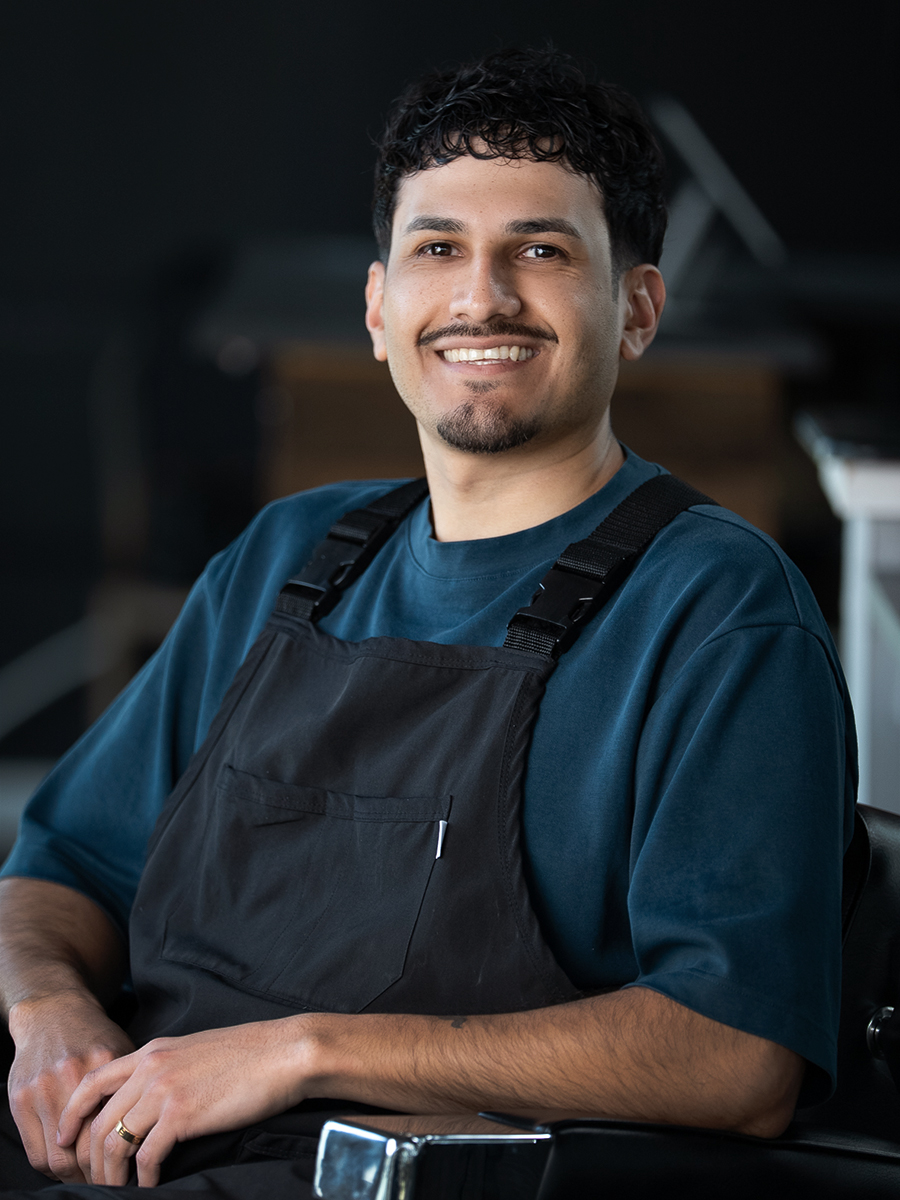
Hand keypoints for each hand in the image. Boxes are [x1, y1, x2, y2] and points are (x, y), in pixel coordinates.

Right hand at [7, 989, 133, 1182]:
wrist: (52, 1013)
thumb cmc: (93, 1036)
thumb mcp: (121, 1050)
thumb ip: (132, 1084)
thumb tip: (155, 1125)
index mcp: (103, 1062)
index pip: (113, 1128)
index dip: (122, 1157)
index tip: (132, 1170)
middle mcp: (71, 1075)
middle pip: (85, 1148)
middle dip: (99, 1172)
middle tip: (111, 1181)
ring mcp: (42, 1088)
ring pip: (57, 1157)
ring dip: (74, 1176)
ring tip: (90, 1178)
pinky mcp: (20, 1098)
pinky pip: (35, 1152)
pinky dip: (51, 1168)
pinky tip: (66, 1168)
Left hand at [57, 1019, 309, 1186]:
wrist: (283, 1053)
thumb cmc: (248, 1055)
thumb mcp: (194, 1052)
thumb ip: (166, 1070)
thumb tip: (150, 1101)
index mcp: (152, 1051)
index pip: (93, 1081)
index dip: (71, 1114)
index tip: (66, 1139)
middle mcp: (150, 1068)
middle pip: (99, 1120)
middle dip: (90, 1157)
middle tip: (94, 1180)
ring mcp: (164, 1091)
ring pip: (116, 1141)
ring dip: (112, 1173)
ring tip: (117, 1189)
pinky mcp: (182, 1115)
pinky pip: (147, 1156)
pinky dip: (143, 1178)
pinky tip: (150, 1185)